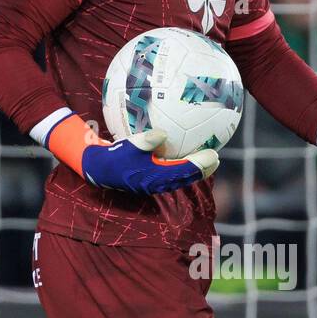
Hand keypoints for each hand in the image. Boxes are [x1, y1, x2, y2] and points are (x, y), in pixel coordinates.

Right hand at [81, 128, 218, 194]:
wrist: (100, 170)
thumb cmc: (115, 156)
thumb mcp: (129, 145)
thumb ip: (147, 140)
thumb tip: (163, 134)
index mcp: (156, 176)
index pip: (185, 170)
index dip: (201, 164)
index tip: (214, 155)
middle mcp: (159, 183)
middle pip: (187, 177)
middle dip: (203, 169)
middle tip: (216, 159)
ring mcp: (155, 183)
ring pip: (181, 177)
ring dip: (195, 170)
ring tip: (207, 161)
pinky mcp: (151, 180)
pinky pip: (173, 174)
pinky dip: (183, 167)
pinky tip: (185, 157)